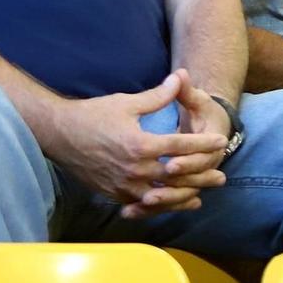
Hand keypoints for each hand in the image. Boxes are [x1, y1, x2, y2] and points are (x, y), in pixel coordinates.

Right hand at [42, 70, 229, 218]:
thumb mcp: (127, 102)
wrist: (59, 135)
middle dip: (201, 177)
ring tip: (201, 197)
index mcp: (140, 144)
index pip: (180, 146)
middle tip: (222, 178)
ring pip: (160, 196)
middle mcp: (134, 169)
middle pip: (176, 177)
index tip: (221, 141)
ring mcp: (123, 185)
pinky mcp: (113, 194)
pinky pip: (141, 204)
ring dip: (182, 197)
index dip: (203, 143)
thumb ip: (158, 95)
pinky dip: (158, 205)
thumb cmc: (93, 115)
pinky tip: (169, 204)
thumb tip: (180, 77)